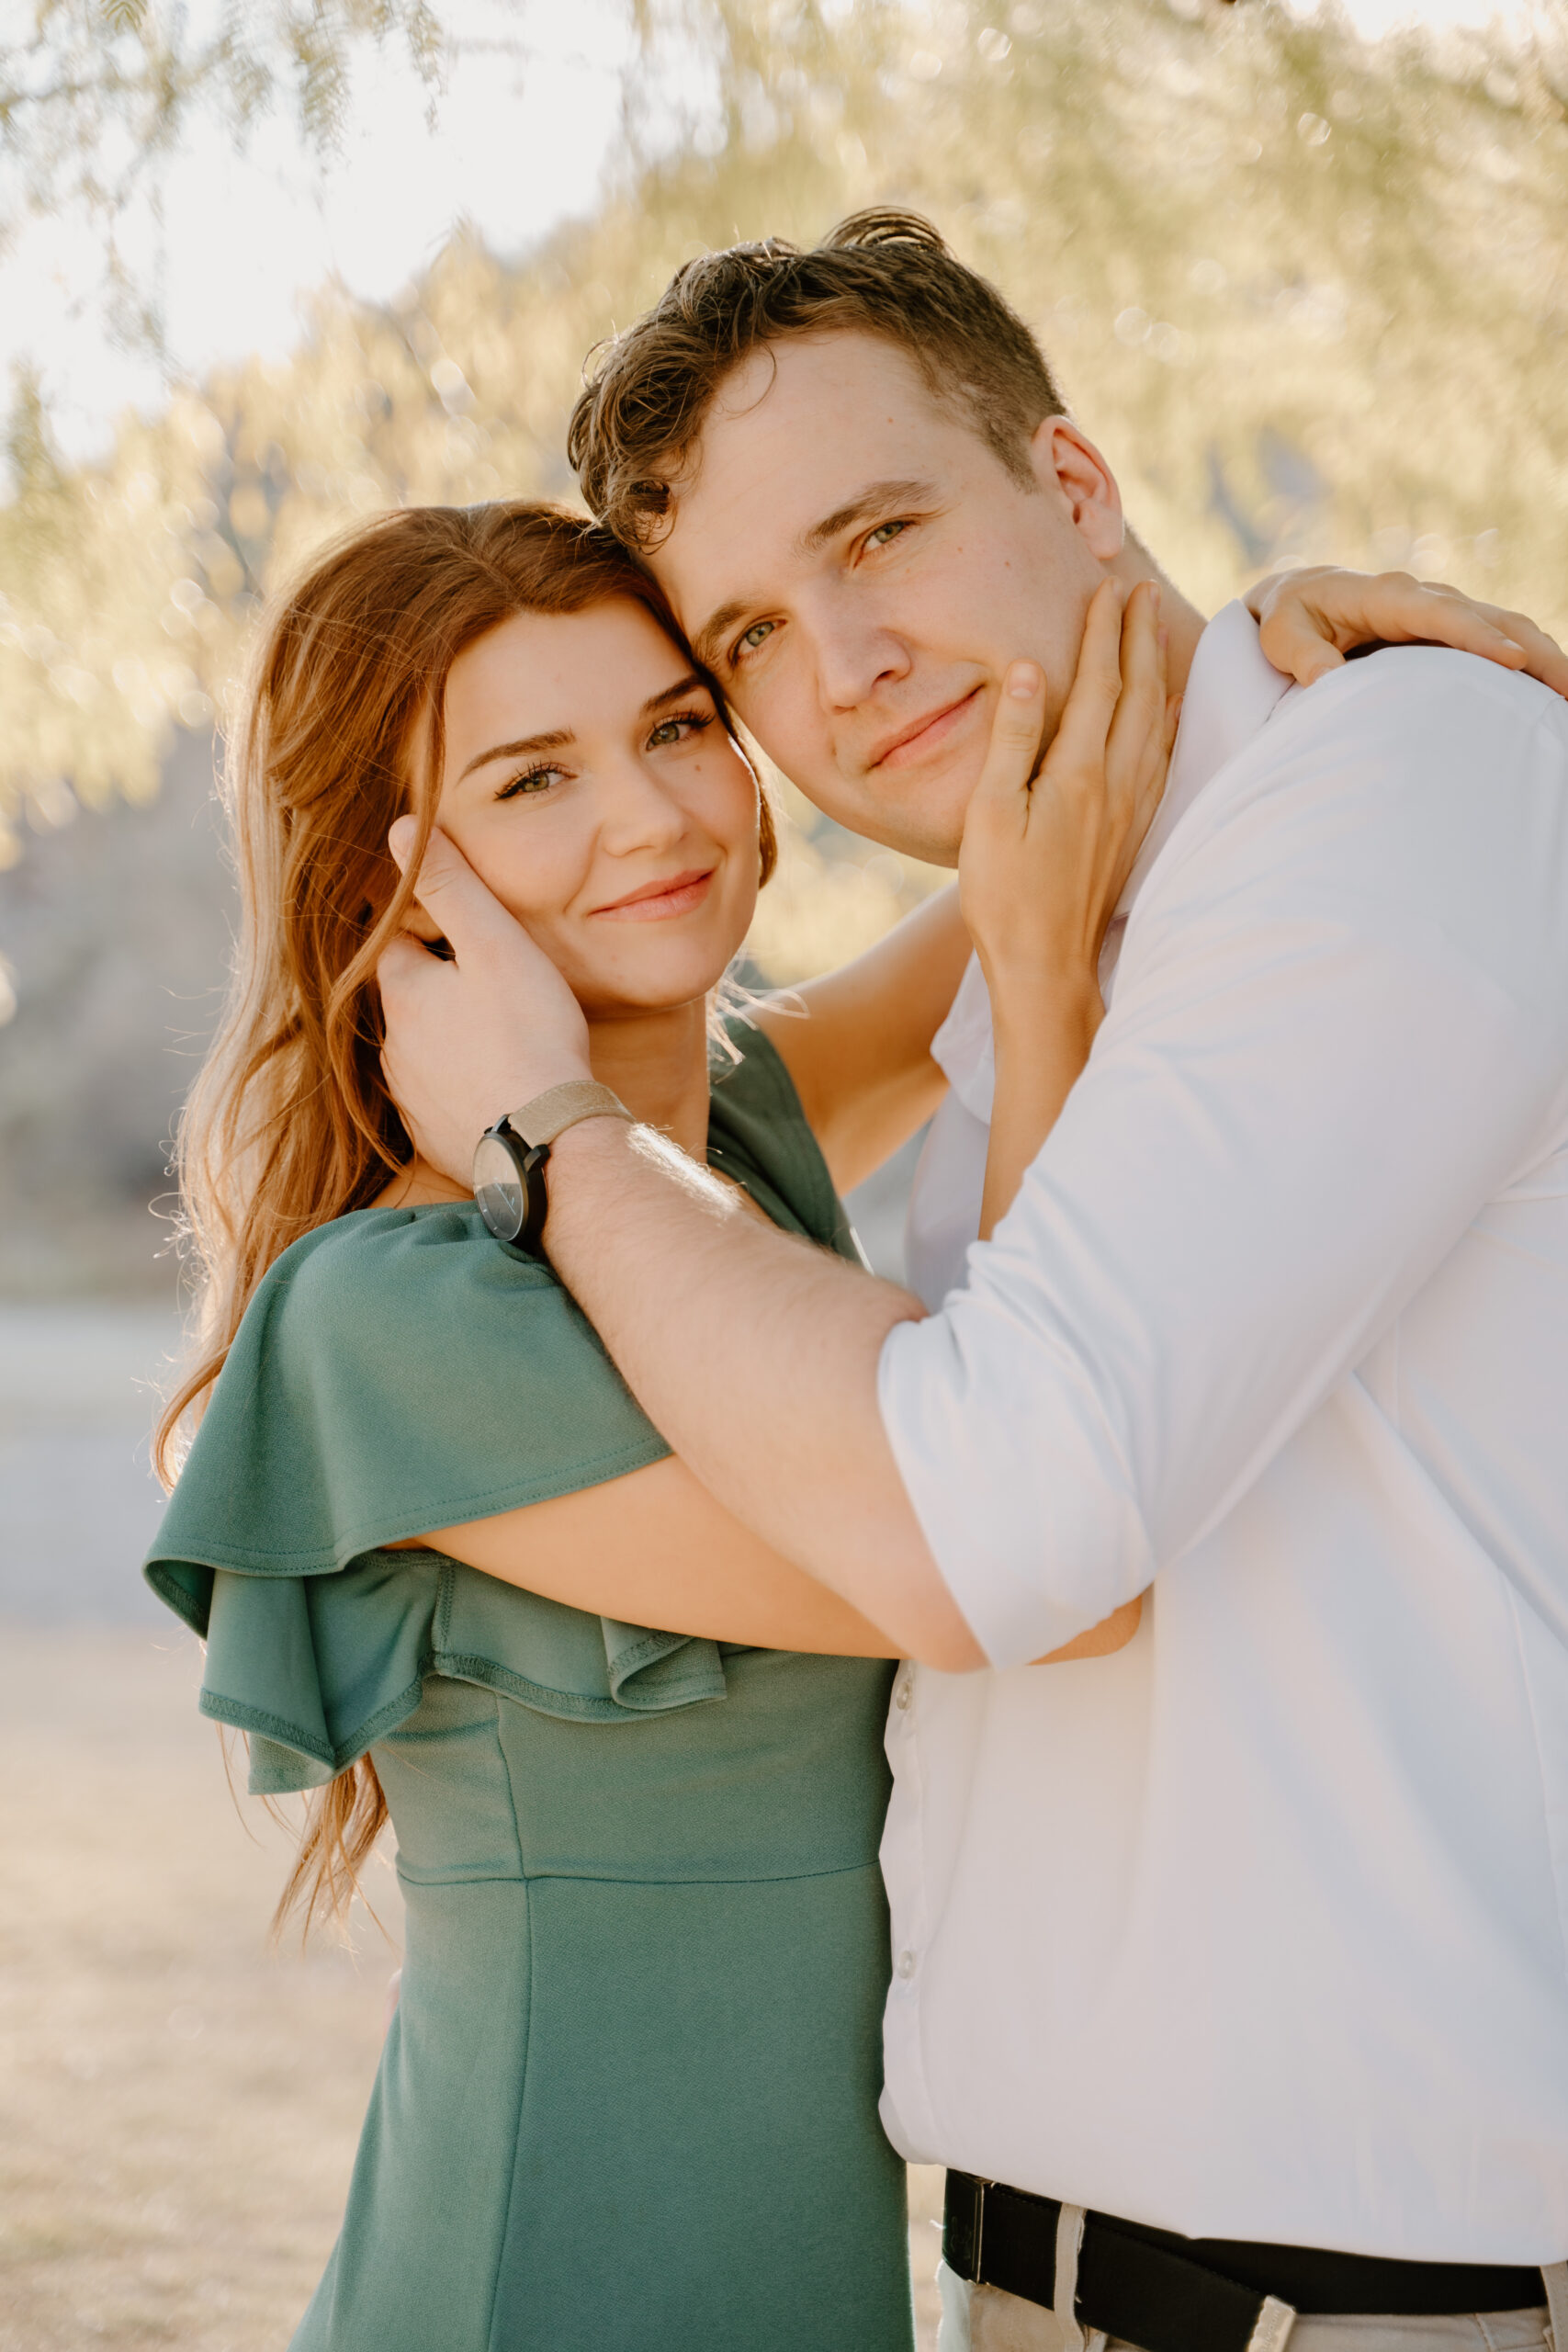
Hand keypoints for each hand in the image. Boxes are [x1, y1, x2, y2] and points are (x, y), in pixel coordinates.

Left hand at [378, 818, 591, 1184]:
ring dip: (450, 1040)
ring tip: (500, 1037)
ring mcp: (411, 1097)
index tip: (461, 928)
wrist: (548, 1144)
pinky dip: (463, 1089)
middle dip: (441, 986)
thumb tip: (398, 828)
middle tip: (492, 982)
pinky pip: (440, 1101)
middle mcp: (394, 1047)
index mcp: (404, 992)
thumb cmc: (530, 1037)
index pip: (396, 942)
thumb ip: (450, 885)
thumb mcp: (496, 945)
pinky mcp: (433, 1138)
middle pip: (410, 998)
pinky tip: (499, 1088)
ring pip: (423, 1051)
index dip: (427, 928)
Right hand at [959, 576, 1176, 1004]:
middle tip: (1138, 591)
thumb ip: (1014, 738)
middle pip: (1137, 694)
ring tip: (1156, 634)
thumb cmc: (1005, 895)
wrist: (1046, 966)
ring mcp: (1130, 810)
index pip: (1098, 684)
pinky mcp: (1131, 833)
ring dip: (1156, 672)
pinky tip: (1167, 715)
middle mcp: (1117, 785)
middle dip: (1138, 637)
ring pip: (1155, 723)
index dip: (1103, 632)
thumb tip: (1031, 668)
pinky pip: (1160, 761)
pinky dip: (1165, 724)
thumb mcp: (991, 813)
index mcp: (1079, 773)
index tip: (1105, 588)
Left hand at [1247, 566, 1567, 698]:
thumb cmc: (1290, 618)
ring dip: (1544, 658)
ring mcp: (1444, 611)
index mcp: (1388, 595)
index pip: (1442, 615)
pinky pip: (1499, 639)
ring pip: (1507, 627)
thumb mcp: (1283, 634)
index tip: (1514, 662)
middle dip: (1535, 651)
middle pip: (1493, 619)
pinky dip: (1529, 661)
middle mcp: (1425, 597)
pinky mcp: (1451, 628)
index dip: (1479, 637)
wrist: (1299, 597)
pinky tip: (1551, 692)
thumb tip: (1326, 681)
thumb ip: (1303, 655)